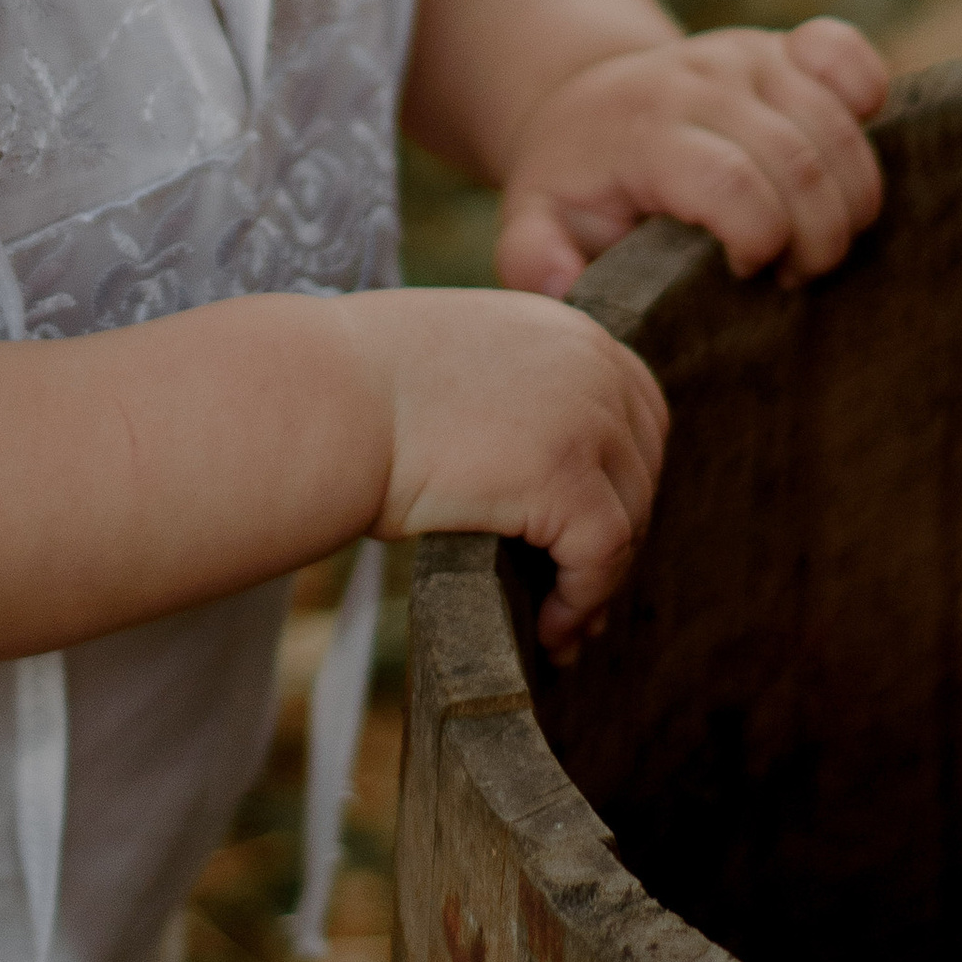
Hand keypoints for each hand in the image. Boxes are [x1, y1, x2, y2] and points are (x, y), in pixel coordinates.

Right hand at [337, 287, 667, 654]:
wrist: (319, 401)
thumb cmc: (358, 389)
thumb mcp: (464, 364)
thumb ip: (522, 394)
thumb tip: (548, 472)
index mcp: (567, 328)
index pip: (639, 409)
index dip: (624, 479)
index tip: (593, 532)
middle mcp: (591, 362)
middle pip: (642, 468)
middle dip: (617, 535)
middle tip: (581, 595)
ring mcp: (585, 416)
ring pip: (630, 518)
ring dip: (599, 580)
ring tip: (566, 626)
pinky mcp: (565, 477)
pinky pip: (602, 557)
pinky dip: (581, 602)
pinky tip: (549, 632)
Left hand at [493, 17, 887, 299]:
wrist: (588, 108)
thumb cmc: (576, 187)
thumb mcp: (535, 225)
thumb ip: (534, 261)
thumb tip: (561, 286)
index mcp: (642, 131)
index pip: (730, 182)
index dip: (760, 240)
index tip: (747, 275)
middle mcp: (699, 80)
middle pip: (799, 163)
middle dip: (818, 240)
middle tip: (795, 276)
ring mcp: (747, 55)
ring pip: (839, 126)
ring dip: (851, 201)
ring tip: (815, 240)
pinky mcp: (784, 45)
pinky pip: (850, 54)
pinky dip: (869, 103)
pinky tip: (841, 159)